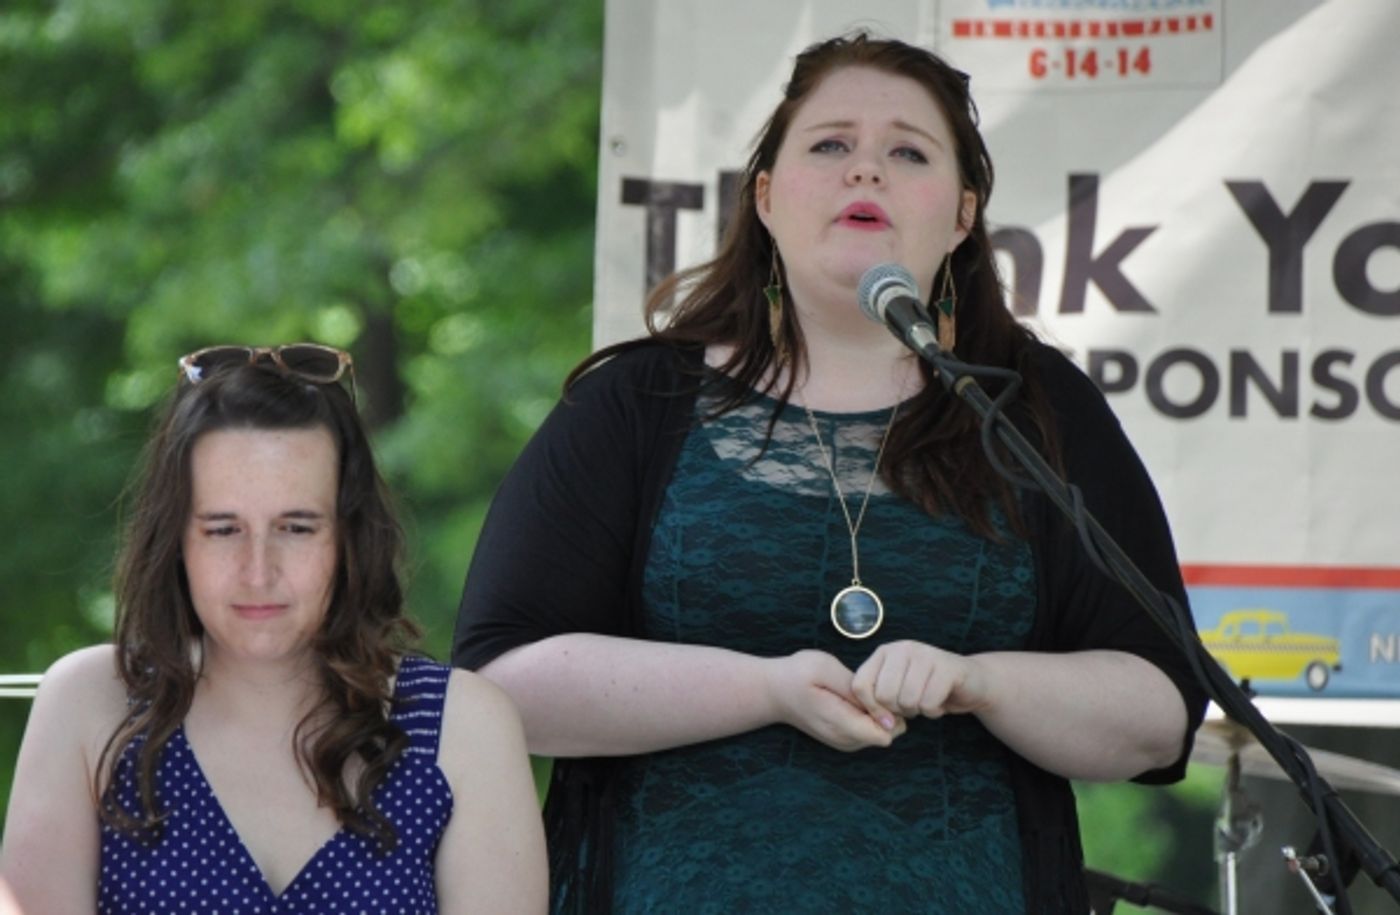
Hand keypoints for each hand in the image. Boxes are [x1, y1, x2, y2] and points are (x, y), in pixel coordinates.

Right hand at [765, 650, 903, 751]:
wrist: (774, 691)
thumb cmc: (797, 674)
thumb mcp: (824, 668)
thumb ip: (856, 690)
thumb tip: (886, 711)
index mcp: (839, 723)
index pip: (884, 734)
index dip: (890, 712)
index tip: (880, 690)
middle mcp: (844, 740)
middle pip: (887, 735)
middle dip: (889, 713)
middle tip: (873, 687)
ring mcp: (845, 743)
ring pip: (882, 734)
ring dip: (880, 715)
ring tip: (863, 692)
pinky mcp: (845, 740)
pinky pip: (871, 732)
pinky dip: (872, 718)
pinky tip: (858, 700)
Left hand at [851, 640, 991, 723]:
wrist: (971, 683)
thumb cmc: (926, 689)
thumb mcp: (896, 692)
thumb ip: (878, 703)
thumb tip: (881, 723)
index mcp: (884, 652)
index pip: (860, 685)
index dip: (871, 708)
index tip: (886, 715)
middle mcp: (902, 648)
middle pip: (884, 695)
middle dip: (899, 710)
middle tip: (912, 704)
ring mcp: (925, 654)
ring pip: (907, 700)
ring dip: (918, 710)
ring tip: (926, 700)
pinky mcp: (947, 667)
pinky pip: (929, 703)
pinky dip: (934, 711)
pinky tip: (940, 700)